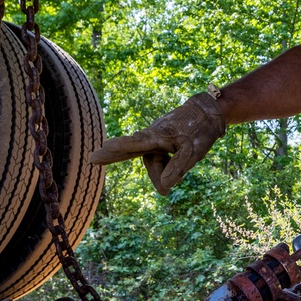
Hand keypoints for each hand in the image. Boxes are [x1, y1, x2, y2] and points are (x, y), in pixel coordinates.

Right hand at [88, 92, 224, 194]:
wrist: (208, 111)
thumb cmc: (201, 130)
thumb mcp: (193, 152)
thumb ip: (178, 169)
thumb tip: (164, 188)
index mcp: (158, 136)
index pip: (137, 143)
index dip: (122, 145)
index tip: (106, 144)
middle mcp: (152, 136)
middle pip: (131, 150)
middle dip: (112, 155)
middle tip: (91, 158)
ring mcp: (155, 138)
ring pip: (152, 161)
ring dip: (159, 172)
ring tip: (172, 175)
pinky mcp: (160, 141)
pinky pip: (159, 158)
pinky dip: (163, 166)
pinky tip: (169, 166)